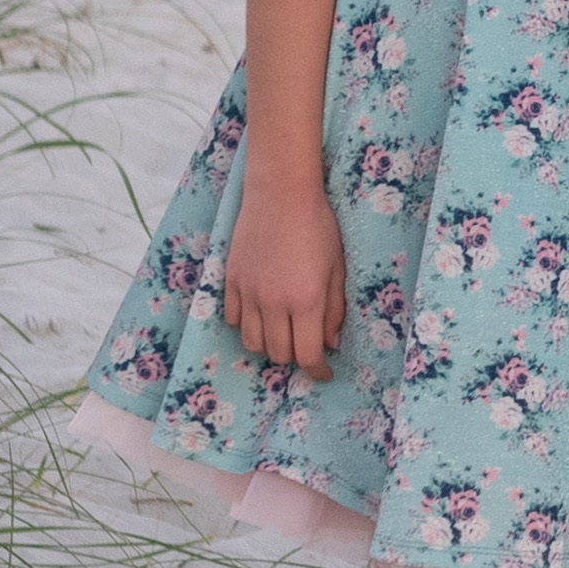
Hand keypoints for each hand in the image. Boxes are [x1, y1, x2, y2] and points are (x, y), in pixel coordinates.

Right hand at [222, 175, 349, 379]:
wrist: (280, 194)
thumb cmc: (318, 226)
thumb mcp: (337, 268)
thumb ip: (334, 308)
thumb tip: (331, 343)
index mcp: (307, 300)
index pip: (308, 355)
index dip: (317, 371)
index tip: (324, 373)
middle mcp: (275, 302)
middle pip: (278, 353)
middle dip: (294, 358)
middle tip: (305, 347)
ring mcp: (249, 293)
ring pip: (252, 342)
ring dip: (269, 346)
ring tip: (282, 334)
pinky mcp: (231, 281)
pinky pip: (234, 320)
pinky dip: (247, 326)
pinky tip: (260, 316)